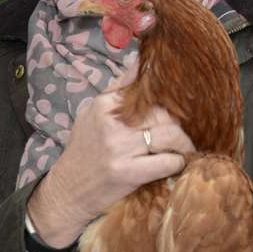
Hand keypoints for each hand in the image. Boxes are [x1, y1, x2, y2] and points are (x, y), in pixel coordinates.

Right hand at [28, 66, 195, 247]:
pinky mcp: (128, 173)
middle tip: (185, 133)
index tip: (180, 104)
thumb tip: (142, 61)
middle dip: (178, 124)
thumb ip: (119, 89)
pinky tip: (174, 165)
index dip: (169, 98)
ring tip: (184, 149)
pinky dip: (177, 163)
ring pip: (170, 135)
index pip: (147, 89)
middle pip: (164, 113)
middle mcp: (113, 123)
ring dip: (183, 144)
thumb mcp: (92, 113)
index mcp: (105, 104)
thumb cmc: (84, 150)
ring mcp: (120, 148)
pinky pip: (168, 162)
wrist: (67, 190)